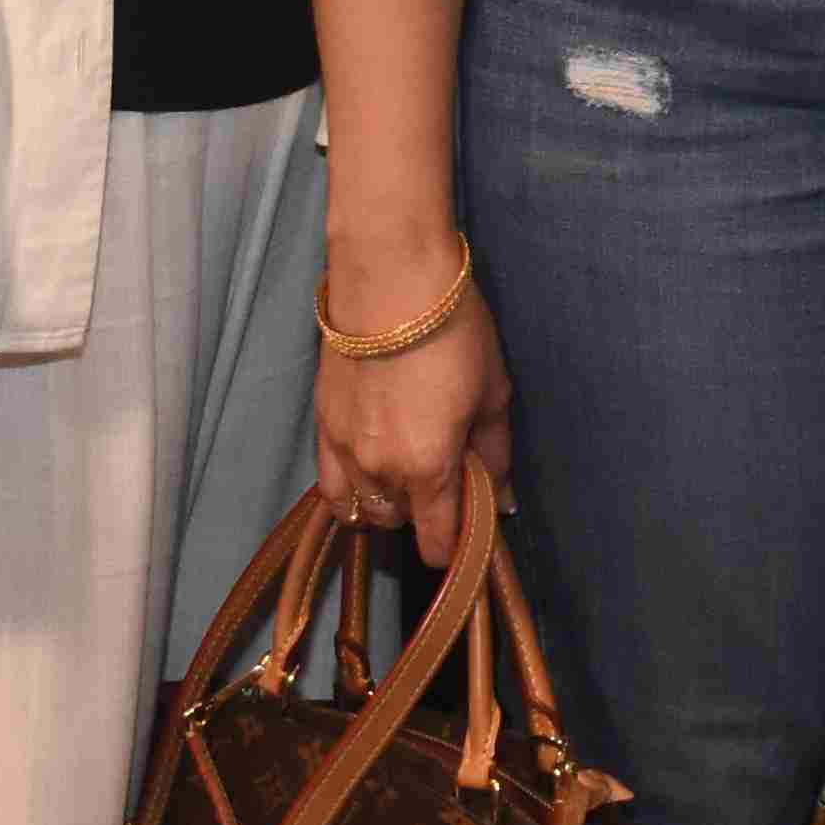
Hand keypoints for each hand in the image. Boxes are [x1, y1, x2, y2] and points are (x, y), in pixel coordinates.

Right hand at [312, 224, 514, 567]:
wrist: (389, 278)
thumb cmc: (454, 331)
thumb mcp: (493, 393)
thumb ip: (495, 455)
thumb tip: (503, 501)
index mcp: (427, 468)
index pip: (436, 542)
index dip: (457, 545)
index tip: (472, 528)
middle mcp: (380, 471)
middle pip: (401, 524)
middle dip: (427, 514)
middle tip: (449, 477)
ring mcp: (344, 450)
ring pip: (364, 510)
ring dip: (389, 503)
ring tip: (410, 472)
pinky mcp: (321, 425)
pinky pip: (331, 486)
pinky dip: (352, 491)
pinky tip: (371, 472)